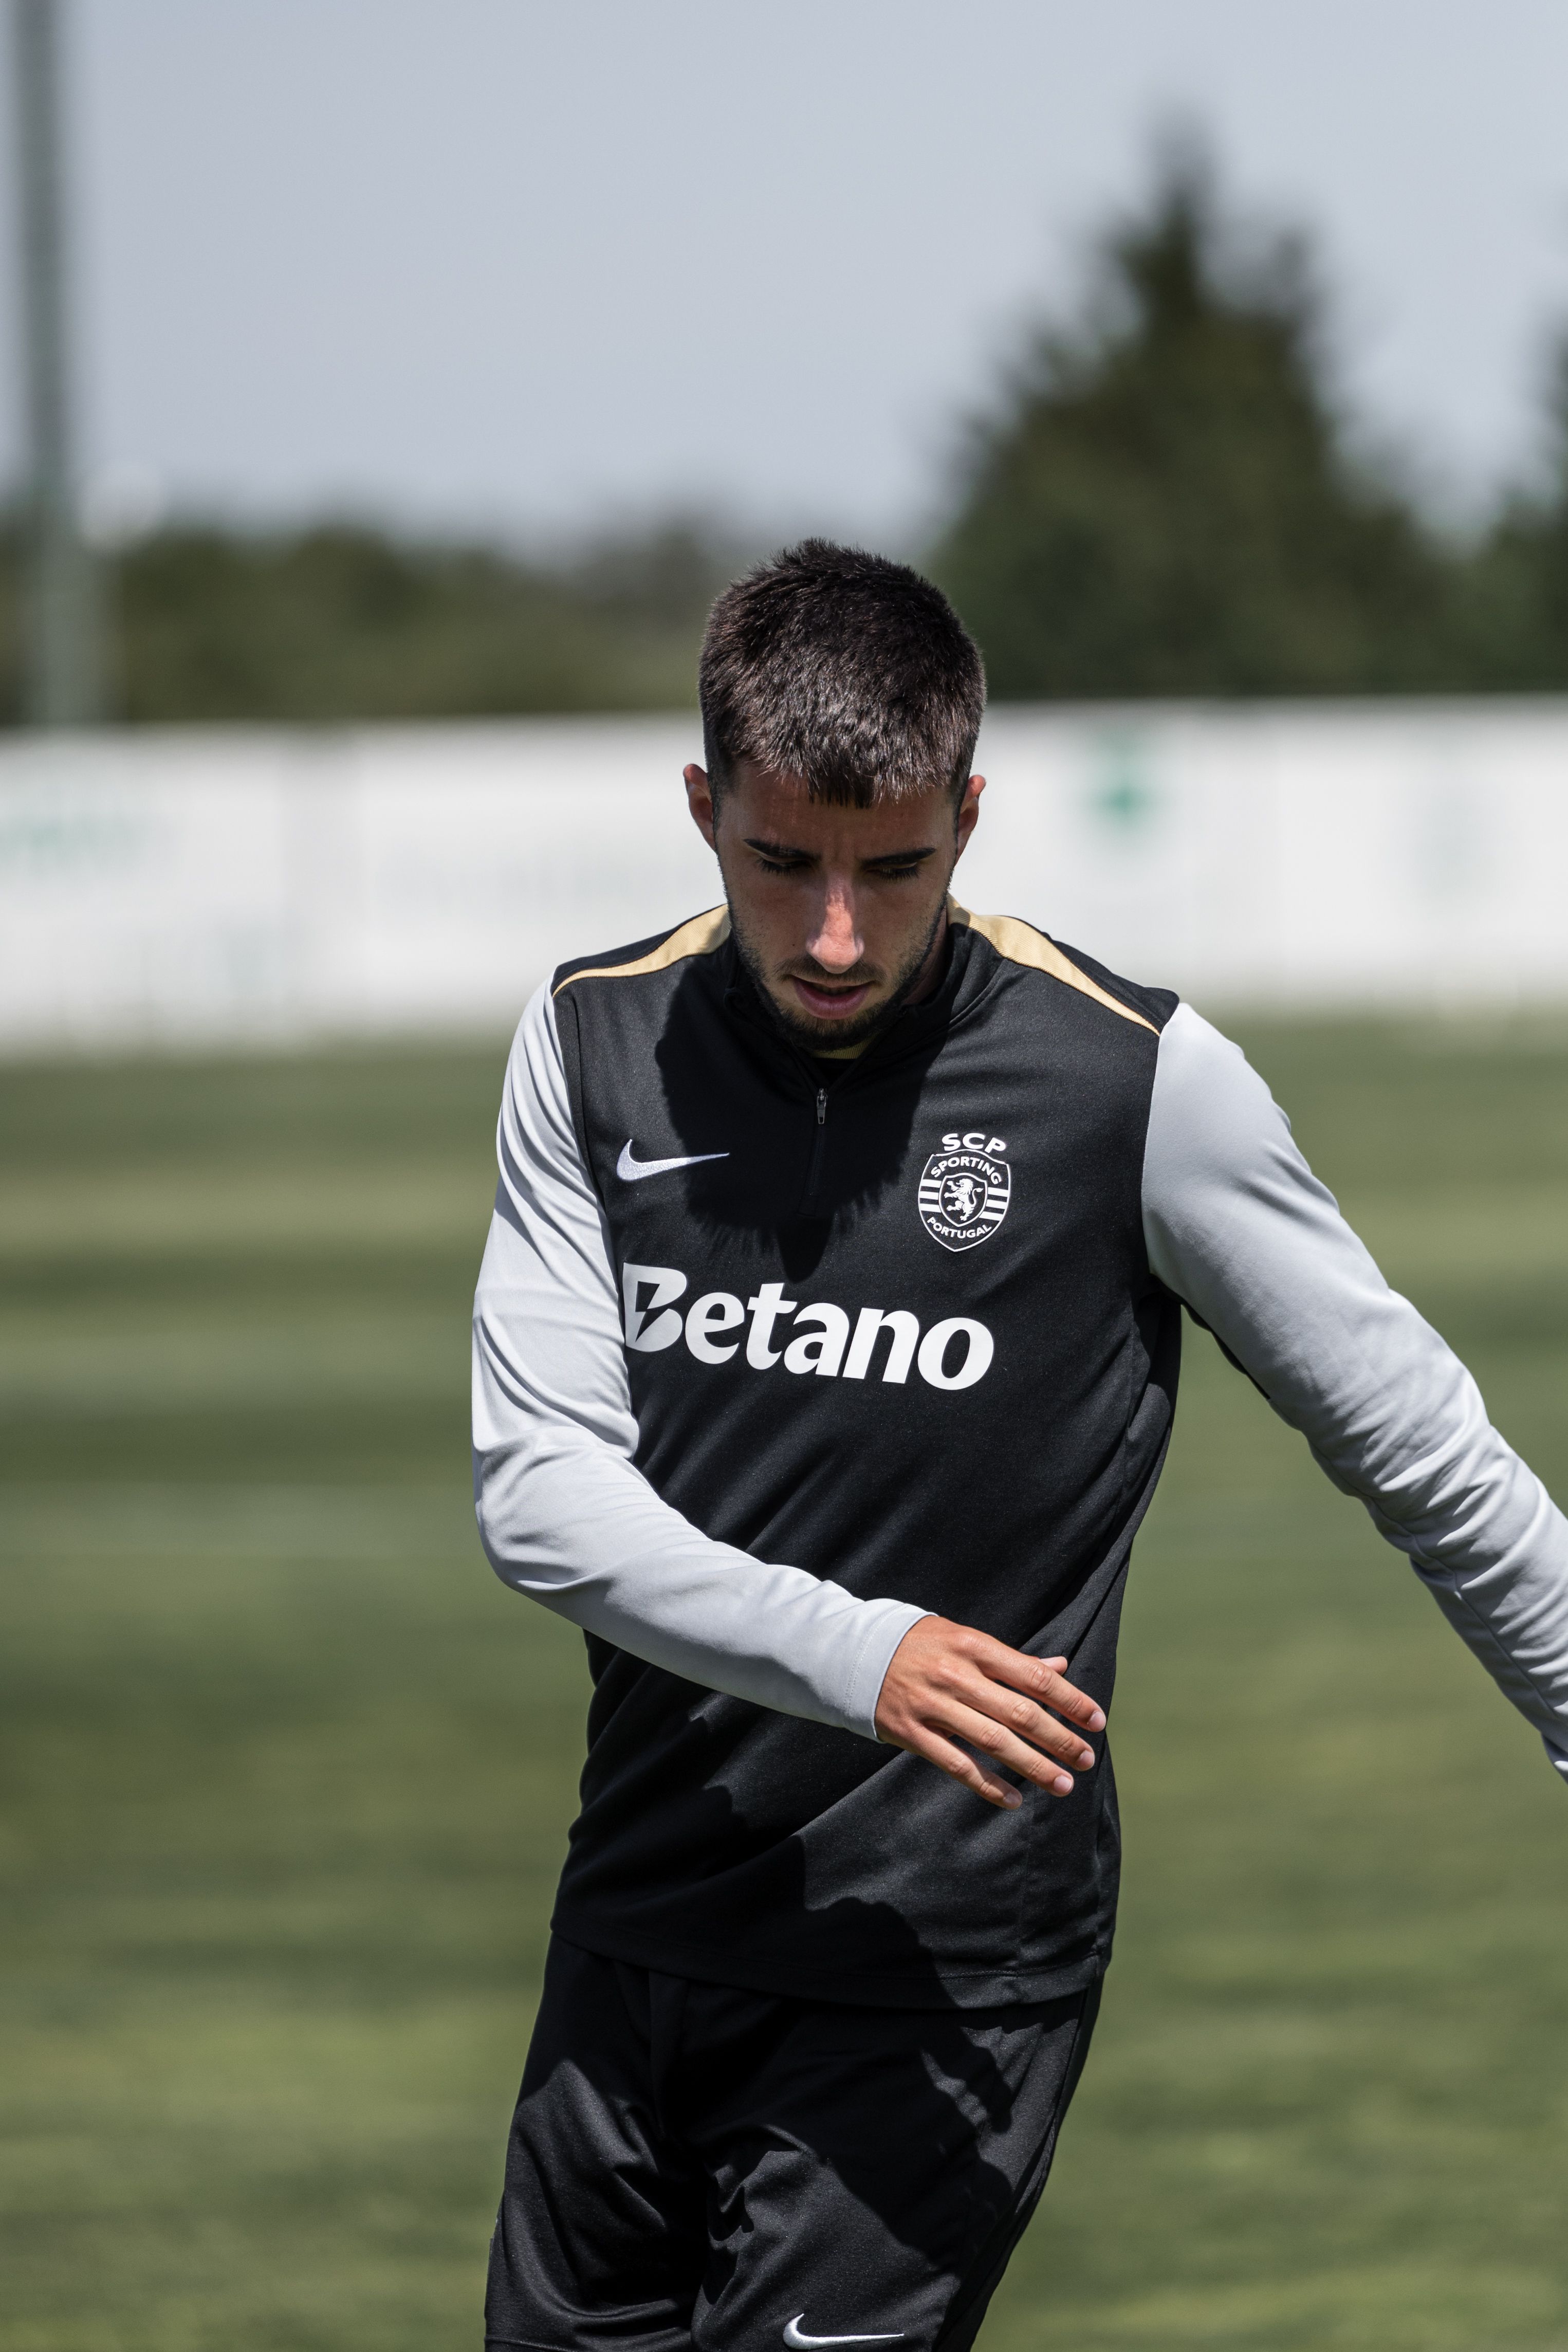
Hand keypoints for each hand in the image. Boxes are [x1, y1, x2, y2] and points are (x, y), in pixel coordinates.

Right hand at [874, 1616, 1104, 1810]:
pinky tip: (1013, 1801)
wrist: (853, 1653)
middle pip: (1019, 1712)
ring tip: (1063, 1785)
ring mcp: (932, 1705)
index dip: (1069, 1700)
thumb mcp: (965, 1640)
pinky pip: (956, 1765)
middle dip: (1058, 1739)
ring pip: (993, 1741)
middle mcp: (956, 1674)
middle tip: (1086, 1759)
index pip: (1033, 1676)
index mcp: (973, 1646)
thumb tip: (1060, 1669)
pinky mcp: (911, 1732)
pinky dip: (987, 1786)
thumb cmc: (921, 1646)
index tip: (1096, 1722)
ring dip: (1032, 1766)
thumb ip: (1012, 1660)